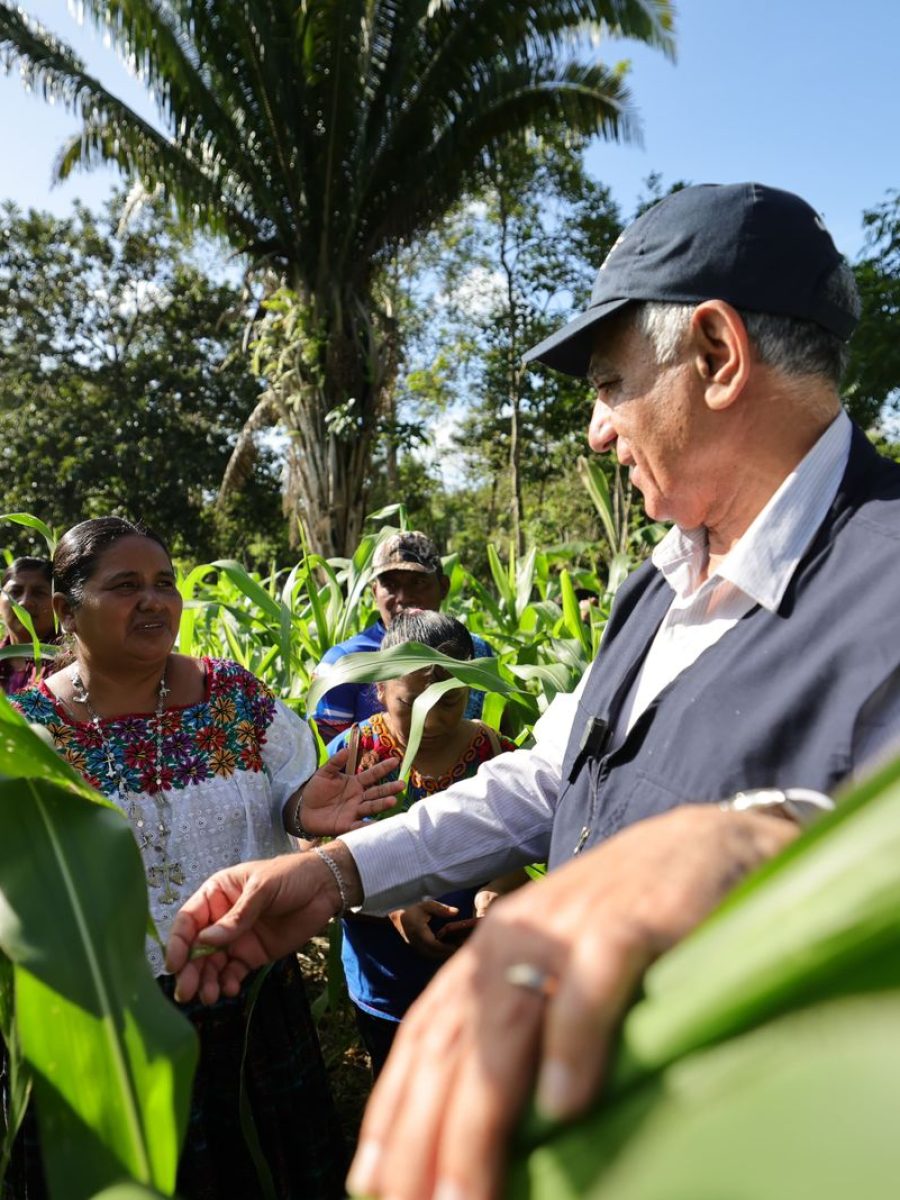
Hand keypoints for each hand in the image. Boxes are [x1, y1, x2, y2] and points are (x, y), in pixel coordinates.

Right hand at [164, 841, 362, 1003]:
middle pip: (196, 949)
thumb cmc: (290, 876)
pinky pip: (233, 972)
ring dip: (207, 981)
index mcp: (216, 895)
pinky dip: (228, 982)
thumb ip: (237, 915)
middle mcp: (220, 919)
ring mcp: (236, 939)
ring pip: (212, 964)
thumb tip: (206, 941)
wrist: (325, 888)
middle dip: (190, 971)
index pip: (188, 921)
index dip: (179, 943)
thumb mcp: (263, 888)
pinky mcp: (252, 955)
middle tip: (186, 993)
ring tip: (210, 997)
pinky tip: (230, 989)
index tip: (175, 965)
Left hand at [295, 746, 402, 835]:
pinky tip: (378, 825)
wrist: (303, 810)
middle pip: (376, 792)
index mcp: (355, 783)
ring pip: (371, 807)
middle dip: (389, 789)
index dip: (383, 768)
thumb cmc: (315, 790)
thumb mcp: (324, 773)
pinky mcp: (347, 825)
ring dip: (382, 804)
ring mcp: (354, 811)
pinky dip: (368, 826)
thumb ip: (335, 762)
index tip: (396, 760)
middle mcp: (359, 797)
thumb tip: (347, 749)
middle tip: (401, 785)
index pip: (372, 774)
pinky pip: (359, 825)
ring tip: (392, 801)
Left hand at [347, 805, 797, 1199]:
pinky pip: (595, 982)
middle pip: (455, 1041)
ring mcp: (572, 925)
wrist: (708, 842)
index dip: (394, 1111)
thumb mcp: (559, 971)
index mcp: (491, 950)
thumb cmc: (630, 924)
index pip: (426, 1037)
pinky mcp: (634, 921)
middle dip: (425, 1134)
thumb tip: (478, 1131)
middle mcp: (516, 935)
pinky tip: (564, 1108)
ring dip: (481, 1112)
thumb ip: (518, 1032)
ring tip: (466, 1195)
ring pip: (509, 1020)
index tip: (372, 1188)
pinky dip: (573, 1041)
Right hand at [388, 900, 458, 960]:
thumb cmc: (413, 911)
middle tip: (464, 948)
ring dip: (445, 954)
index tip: (460, 945)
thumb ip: (441, 908)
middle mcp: (418, 944)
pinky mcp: (418, 950)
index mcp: (420, 934)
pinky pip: (431, 955)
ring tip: (459, 949)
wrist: (397, 919)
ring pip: (434, 956)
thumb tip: (456, 912)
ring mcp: (417, 948)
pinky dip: (441, 954)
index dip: (448, 947)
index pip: (436, 945)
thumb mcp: (426, 906)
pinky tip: (449, 949)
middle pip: (436, 954)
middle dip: (449, 952)